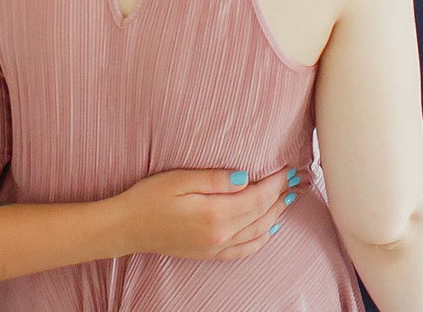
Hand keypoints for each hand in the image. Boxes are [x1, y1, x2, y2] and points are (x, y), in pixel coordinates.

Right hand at [113, 166, 295, 260]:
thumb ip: (215, 179)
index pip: (257, 197)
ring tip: (288, 199)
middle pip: (262, 215)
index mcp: (214, 214)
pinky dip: (261, 240)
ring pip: (258, 233)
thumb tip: (246, 178)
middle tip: (295, 179)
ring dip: (276, 216)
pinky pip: (244, 251)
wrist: (127, 227)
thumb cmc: (149, 198)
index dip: (275, 183)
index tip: (287, 168)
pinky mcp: (209, 254)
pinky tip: (269, 230)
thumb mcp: (180, 179)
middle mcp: (220, 235)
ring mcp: (215, 248)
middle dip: (280, 196)